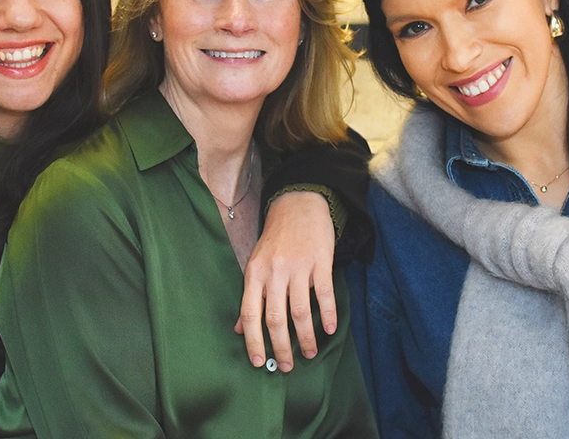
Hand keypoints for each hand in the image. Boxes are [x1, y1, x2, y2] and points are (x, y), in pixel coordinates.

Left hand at [235, 191, 336, 371]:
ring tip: (309, 353)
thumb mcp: (256, 263)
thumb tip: (239, 329)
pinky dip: (328, 314)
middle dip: (280, 347)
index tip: (259, 362)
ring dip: (305, 337)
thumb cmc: (276, 238)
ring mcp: (298, 267)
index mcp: (254, 273)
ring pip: (301, 311)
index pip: (250, 313)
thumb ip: (250, 296)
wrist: (299, 203)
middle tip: (286, 366)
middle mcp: (274, 271)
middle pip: (275, 318)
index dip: (253, 340)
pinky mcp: (320, 261)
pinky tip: (329, 330)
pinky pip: (324, 294)